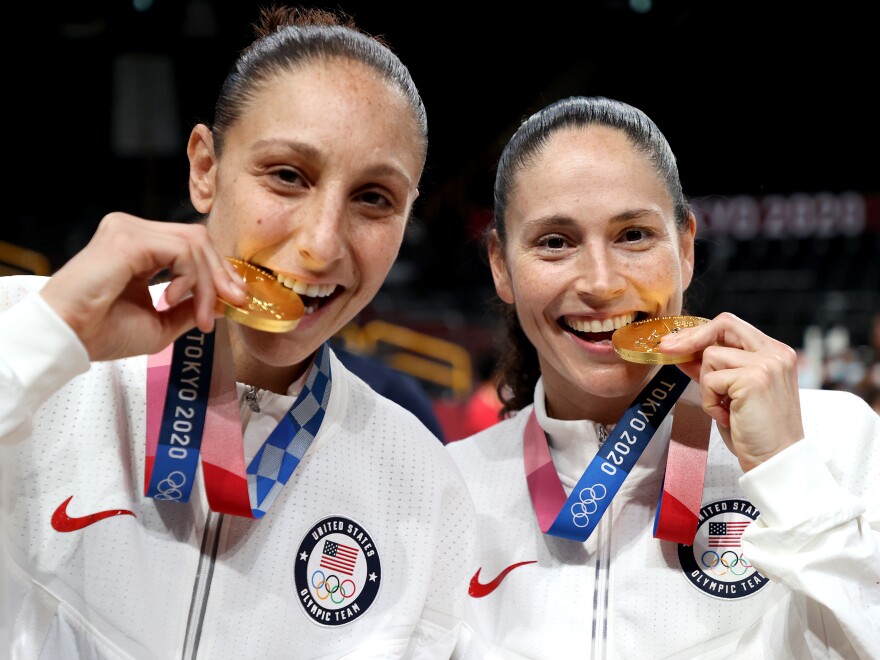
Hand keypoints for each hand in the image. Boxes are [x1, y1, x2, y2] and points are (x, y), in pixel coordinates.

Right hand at [40, 213, 246, 360]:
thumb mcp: (161, 324)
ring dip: (208, 283)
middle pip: (197, 239)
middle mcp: (133, 232)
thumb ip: (190, 309)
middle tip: (235, 303)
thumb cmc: (102, 333)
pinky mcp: (128, 238)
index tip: (235, 300)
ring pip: (193, 244)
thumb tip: (223, 302)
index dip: (219, 270)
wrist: (67, 338)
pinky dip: (190, 278)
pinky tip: (171, 300)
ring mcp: (129, 230)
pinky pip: (180, 251)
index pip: (191, 245)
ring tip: (201, 316)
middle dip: (223, 273)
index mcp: (139, 248)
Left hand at [659, 312, 803, 471]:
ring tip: (724, 408)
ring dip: (707, 385)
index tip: (676, 342)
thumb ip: (714, 369)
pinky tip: (727, 416)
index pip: (732, 326)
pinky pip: (710, 379)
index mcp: (775, 353)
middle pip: (723, 324)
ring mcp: (767, 364)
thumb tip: (680, 351)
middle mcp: (775, 353)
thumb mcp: (732, 393)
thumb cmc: (755, 431)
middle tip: (666, 349)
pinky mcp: (753, 379)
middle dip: (690, 337)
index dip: (701, 332)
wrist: (775, 461)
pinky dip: (710, 401)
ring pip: (711, 355)